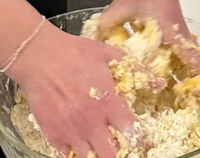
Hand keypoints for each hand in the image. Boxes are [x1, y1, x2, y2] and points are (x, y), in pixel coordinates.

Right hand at [9, 23, 137, 157]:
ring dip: (97, 152)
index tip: (139, 137)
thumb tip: (159, 84)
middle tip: (119, 144)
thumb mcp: (110, 54)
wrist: (41, 56)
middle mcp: (92, 122)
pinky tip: (78, 140)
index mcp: (109, 102)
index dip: (139, 139)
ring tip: (99, 142)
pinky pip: (68, 155)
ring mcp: (72, 132)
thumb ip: (137, 71)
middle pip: (113, 156)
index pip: (133, 134)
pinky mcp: (53, 135)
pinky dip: (75, 151)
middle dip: (119, 152)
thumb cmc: (76, 52)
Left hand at [97, 0, 199, 77]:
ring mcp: (174, 19)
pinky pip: (176, 38)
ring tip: (179, 80)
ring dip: (184, 62)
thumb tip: (93, 41)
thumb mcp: (122, 5)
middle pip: (189, 54)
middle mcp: (176, 25)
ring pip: (183, 46)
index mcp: (170, 27)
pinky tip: (163, 55)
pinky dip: (175, 49)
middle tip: (190, 94)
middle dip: (191, 74)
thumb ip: (107, 24)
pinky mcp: (169, 14)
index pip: (189, 55)